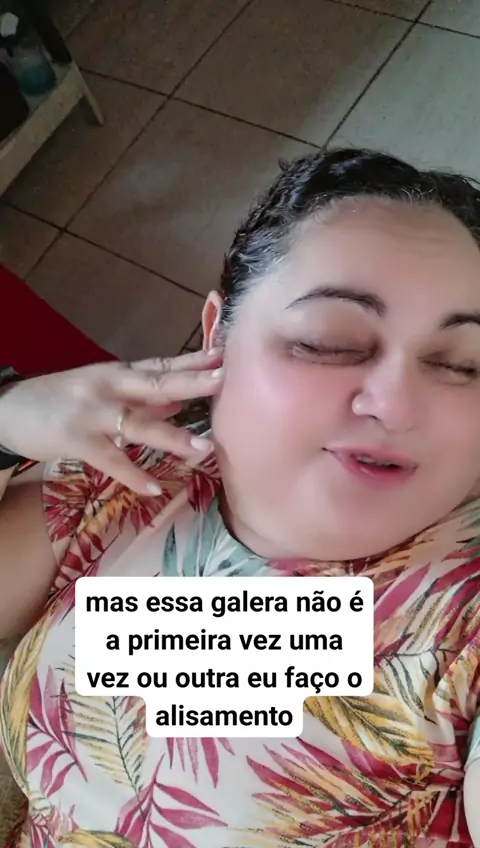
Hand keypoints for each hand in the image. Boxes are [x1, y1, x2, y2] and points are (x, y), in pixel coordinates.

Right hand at [0, 350, 223, 492]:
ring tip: (203, 448)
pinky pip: (110, 460)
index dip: (192, 361)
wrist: (9, 409)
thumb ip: (139, 397)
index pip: (161, 365)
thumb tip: (178, 403)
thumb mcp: (102, 391)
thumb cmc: (60, 400)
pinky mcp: (75, 438)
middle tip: (223, 381)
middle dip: (191, 383)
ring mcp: (91, 412)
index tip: (223, 355)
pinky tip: (154, 488)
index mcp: (117, 373)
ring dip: (172, 436)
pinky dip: (133, 475)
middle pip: (155, 384)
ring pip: (138, 423)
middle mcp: (108, 386)